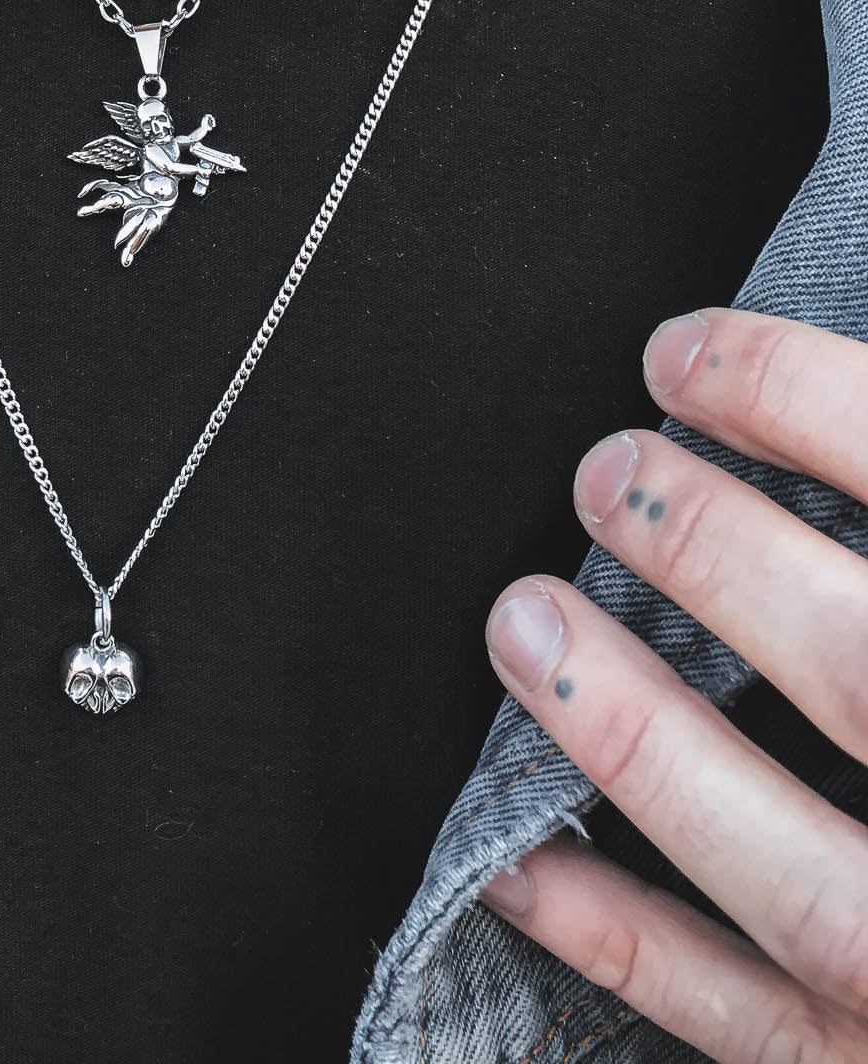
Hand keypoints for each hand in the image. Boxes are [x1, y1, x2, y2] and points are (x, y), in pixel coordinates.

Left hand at [479, 308, 867, 1061]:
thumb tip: (831, 410)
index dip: (805, 399)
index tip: (687, 353)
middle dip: (720, 554)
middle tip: (608, 467)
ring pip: (804, 875)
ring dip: (642, 736)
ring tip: (524, 614)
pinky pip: (753, 1032)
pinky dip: (625, 943)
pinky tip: (519, 859)